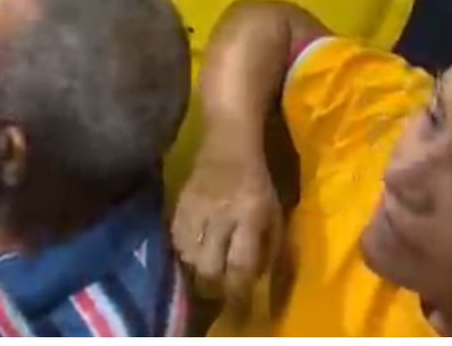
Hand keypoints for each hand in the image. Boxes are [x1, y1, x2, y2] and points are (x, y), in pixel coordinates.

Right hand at [171, 141, 283, 310]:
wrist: (228, 142)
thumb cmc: (258, 181)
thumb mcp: (276, 213)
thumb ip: (272, 247)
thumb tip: (261, 279)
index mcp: (250, 217)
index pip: (241, 264)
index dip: (239, 291)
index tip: (239, 309)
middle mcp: (221, 215)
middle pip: (209, 264)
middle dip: (213, 285)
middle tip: (217, 292)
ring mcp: (197, 208)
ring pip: (188, 253)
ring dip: (196, 269)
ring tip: (203, 272)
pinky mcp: (179, 201)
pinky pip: (174, 236)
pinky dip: (181, 250)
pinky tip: (189, 253)